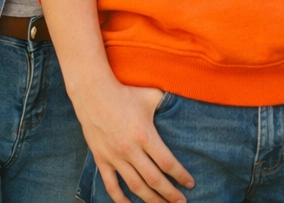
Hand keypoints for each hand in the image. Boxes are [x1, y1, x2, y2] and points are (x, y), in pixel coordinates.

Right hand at [73, 77, 193, 202]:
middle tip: (181, 202)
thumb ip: (169, 104)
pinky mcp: (101, 159)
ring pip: (135, 186)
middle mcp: (130, 150)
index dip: (180, 175)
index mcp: (145, 135)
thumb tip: (186, 105)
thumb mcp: (152, 96)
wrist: (93, 93)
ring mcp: (115, 157)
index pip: (167, 163)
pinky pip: (111, 185)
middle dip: (169, 194)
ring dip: (150, 199)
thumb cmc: (126, 93)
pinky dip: (120, 199)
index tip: (190, 184)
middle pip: (154, 179)